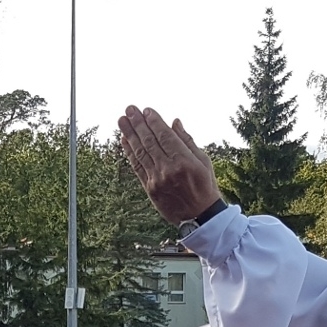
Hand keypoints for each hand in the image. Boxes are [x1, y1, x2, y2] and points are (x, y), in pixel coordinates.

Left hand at [118, 107, 221, 223]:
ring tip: (122, 120)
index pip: (165, 136)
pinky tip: (124, 141)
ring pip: (140, 152)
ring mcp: (157, 180)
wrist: (200, 217)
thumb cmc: (204, 186)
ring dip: (129, 135)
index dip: (154, 121)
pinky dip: (130, 153)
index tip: (146, 110)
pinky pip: (137, 167)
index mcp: (184, 161)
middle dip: (138, 123)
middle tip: (129, 109)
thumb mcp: (203, 161)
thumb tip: (174, 122)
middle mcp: (168, 169)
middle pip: (149, 141)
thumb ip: (187, 141)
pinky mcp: (150, 189)